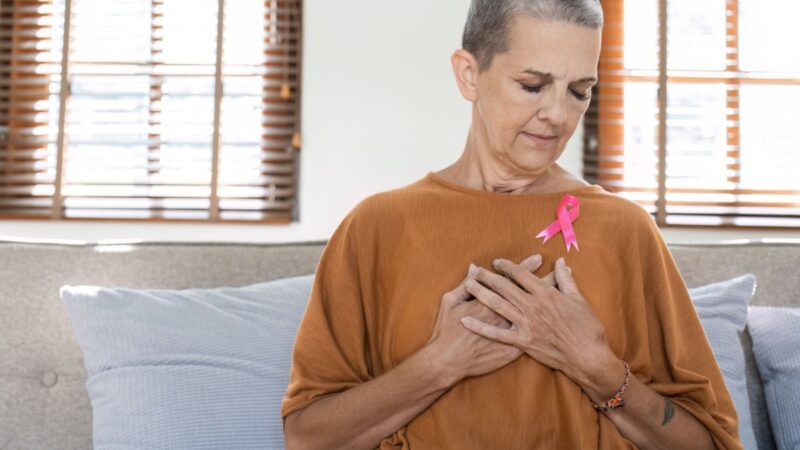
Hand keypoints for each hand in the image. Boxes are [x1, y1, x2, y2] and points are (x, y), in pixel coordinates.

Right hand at [423, 254, 545, 384]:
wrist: (449, 362)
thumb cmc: (446, 331)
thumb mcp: (449, 302)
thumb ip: (464, 285)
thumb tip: (473, 268)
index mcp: (490, 301)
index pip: (512, 280)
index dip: (525, 268)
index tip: (538, 259)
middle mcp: (504, 315)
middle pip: (528, 293)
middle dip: (542, 279)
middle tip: (555, 268)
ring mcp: (511, 332)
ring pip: (535, 312)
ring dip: (546, 299)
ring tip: (557, 288)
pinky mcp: (514, 348)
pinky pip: (534, 335)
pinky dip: (544, 327)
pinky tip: (553, 319)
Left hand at [461, 257, 616, 386]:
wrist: (588, 358)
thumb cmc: (587, 328)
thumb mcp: (579, 300)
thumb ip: (566, 280)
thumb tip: (560, 262)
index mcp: (546, 294)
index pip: (521, 274)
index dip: (507, 266)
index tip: (497, 262)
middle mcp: (533, 306)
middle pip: (505, 286)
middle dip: (487, 276)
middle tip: (474, 269)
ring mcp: (526, 324)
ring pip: (497, 305)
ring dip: (480, 293)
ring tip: (467, 284)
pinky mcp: (522, 342)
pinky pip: (497, 334)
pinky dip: (480, 327)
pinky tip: (466, 320)